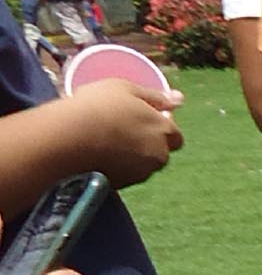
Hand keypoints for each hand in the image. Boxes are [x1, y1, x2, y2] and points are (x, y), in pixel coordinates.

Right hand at [59, 78, 182, 187]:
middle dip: (148, 142)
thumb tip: (179, 99)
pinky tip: (99, 152)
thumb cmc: (98, 105)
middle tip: (122, 126)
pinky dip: (118, 165)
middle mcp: (159, 156)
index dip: (160, 126)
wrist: (69, 137)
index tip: (141, 116)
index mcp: (165, 132)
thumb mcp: (127, 89)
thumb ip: (156, 96)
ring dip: (132, 154)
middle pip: (160, 151)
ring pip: (143, 164)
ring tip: (106, 138)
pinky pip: (125, 173)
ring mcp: (142, 173)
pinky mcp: (123, 185)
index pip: (176, 136)